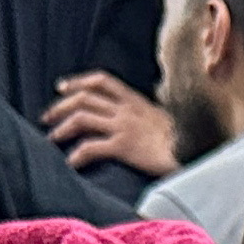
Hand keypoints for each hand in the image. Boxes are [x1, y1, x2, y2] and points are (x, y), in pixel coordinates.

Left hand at [41, 70, 180, 176]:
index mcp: (137, 101)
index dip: (78, 82)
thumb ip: (149, 117)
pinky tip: (71, 163)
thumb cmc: (185, 143)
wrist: (196, 155)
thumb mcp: (165, 121)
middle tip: (47, 118)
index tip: (62, 88)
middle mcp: (127, 109)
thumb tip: (142, 121)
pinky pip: (91, 147)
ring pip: (82, 117)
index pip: (102, 81)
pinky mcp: (124, 147)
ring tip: (52, 138)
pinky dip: (77, 155)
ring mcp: (125, 127)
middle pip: (84, 97)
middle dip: (60, 106)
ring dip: (62, 127)